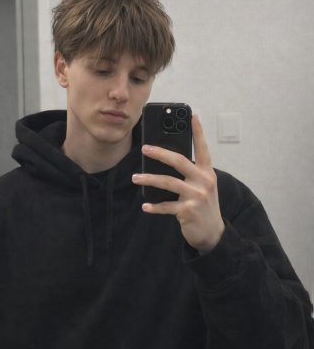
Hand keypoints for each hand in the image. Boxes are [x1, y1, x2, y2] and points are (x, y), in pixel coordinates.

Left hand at [132, 114, 224, 252]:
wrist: (212, 233)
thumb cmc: (203, 205)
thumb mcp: (202, 186)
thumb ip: (190, 174)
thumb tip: (165, 161)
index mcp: (207, 172)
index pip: (203, 148)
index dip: (198, 131)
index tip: (192, 115)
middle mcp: (204, 181)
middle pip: (180, 161)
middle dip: (160, 153)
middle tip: (145, 149)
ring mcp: (197, 196)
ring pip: (168, 182)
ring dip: (149, 180)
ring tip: (135, 178)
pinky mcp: (188, 211)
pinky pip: (166, 206)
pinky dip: (154, 206)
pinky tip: (145, 205)